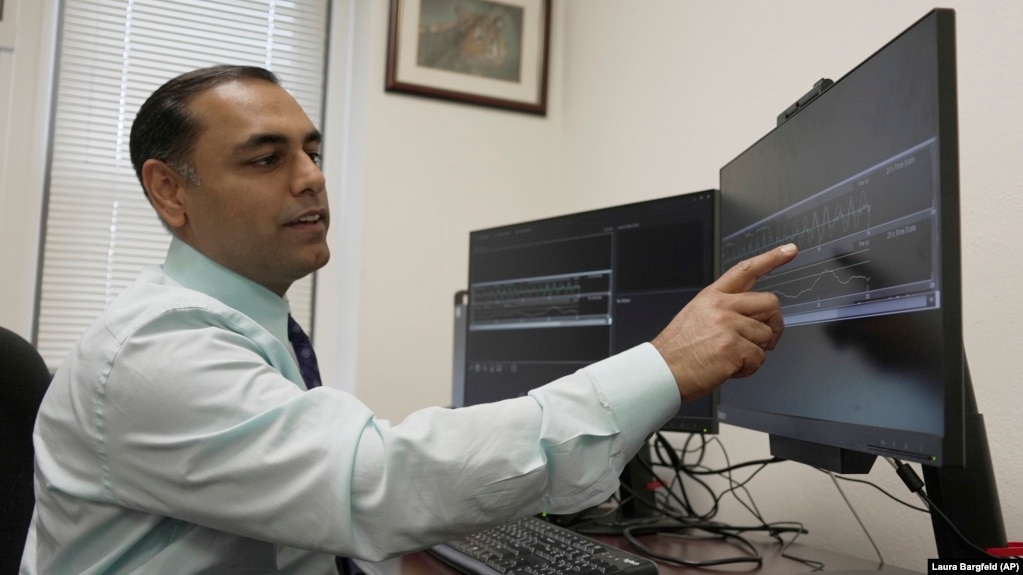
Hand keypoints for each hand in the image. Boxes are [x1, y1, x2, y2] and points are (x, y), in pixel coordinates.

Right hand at [651, 243, 797, 400]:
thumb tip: (754, 317)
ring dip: (756, 352)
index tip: (789, 250)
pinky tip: (729, 368)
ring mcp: (727, 325)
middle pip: (770, 303)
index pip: (745, 270)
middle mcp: (721, 306)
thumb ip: (725, 310)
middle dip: (774, 324)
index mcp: (712, 296)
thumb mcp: (696, 316)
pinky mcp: (733, 346)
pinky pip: (759, 358)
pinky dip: (748, 368)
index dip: (771, 258)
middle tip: (765, 339)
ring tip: (733, 358)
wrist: (661, 371)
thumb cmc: (678, 349)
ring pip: (766, 335)